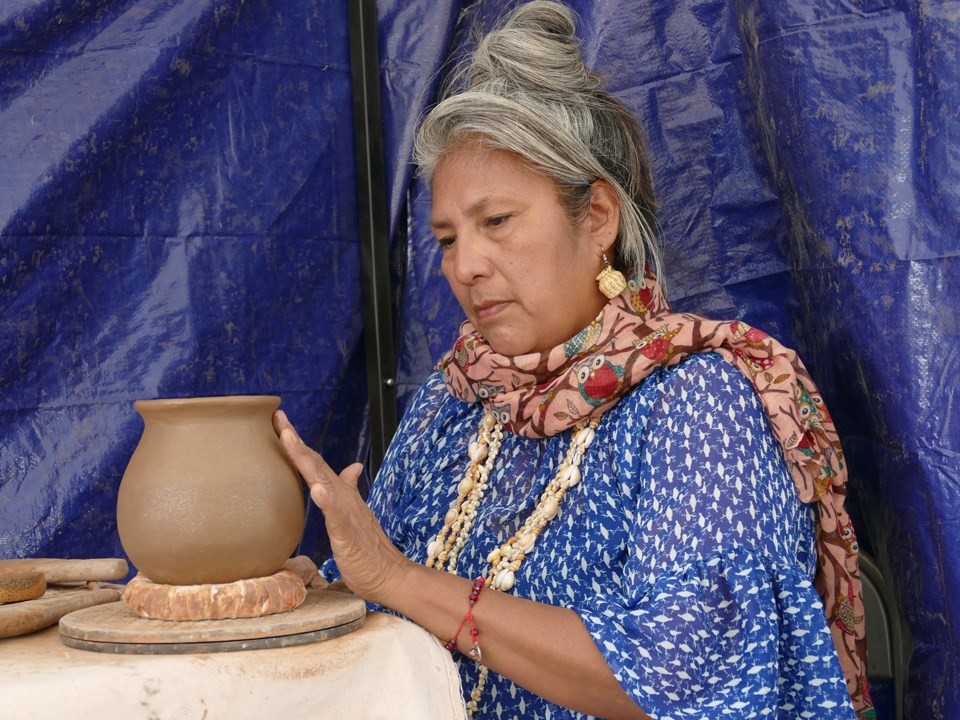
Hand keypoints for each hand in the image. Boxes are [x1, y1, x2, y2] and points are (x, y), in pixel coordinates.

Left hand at [273, 410, 411, 605]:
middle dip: (295, 441)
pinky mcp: (348, 533)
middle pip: (315, 464)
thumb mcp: (352, 514)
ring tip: (289, 441)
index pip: (315, 463)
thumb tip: (352, 467)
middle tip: (278, 419)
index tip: (279, 422)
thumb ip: (350, 489)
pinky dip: (328, 501)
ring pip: (323, 480)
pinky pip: (337, 515)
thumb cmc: (367, 548)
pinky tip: (318, 490)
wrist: (389, 573)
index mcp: (340, 493)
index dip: (297, 444)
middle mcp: (343, 497)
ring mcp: (346, 513)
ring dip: (305, 460)